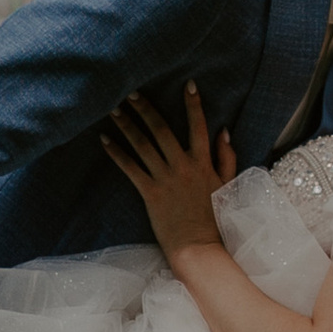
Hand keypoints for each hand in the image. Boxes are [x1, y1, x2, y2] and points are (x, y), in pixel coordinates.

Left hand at [103, 84, 237, 259]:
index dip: (193, 104)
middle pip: (162, 130)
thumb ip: (227, 157)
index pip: (198, 126)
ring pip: (143, 145)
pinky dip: (116, 153)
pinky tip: (104, 140)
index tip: (187, 84)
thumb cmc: (214, 218)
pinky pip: (130, 168)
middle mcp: (183, 166)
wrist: (199, 247)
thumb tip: (224, 131)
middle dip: (145, 108)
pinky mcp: (150, 193)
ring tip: (113, 109)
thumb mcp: (228, 184)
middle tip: (131, 91)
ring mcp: (165, 179)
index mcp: (203, 162)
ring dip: (127, 125)